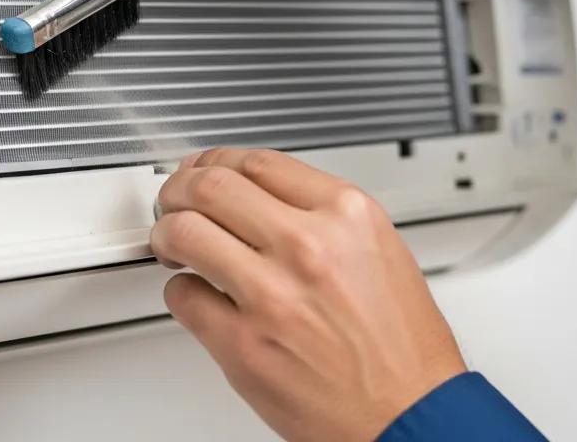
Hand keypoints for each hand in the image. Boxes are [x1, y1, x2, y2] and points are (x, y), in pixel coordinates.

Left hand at [149, 148, 466, 440]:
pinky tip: (198, 294)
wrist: (409, 414)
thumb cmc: (400, 345)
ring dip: (167, 233)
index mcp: (347, 215)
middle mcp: (308, 246)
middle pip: (211, 185)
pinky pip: (182, 296)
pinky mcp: (242, 344)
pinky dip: (181, 291)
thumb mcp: (379, 251)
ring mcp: (271, 294)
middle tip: (175, 200)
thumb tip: (261, 195)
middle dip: (180, 188)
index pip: (258, 162)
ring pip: (184, 232)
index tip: (208, 169)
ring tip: (173, 242)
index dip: (219, 161)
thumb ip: (322, 215)